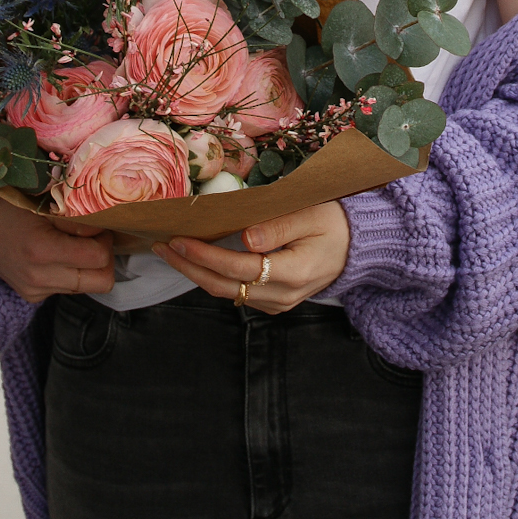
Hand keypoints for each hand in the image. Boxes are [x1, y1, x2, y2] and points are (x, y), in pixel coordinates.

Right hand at [0, 196, 115, 301]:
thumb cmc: (13, 209)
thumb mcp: (44, 203)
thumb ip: (76, 216)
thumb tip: (105, 225)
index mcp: (42, 250)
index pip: (98, 257)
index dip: (104, 238)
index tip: (96, 225)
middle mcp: (39, 277)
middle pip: (101, 281)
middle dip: (104, 258)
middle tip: (94, 239)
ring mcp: (36, 291)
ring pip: (88, 286)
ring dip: (88, 267)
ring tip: (74, 245)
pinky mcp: (34, 297)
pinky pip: (69, 289)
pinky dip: (71, 273)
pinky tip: (58, 256)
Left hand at [152, 198, 350, 312]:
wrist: (357, 248)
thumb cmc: (335, 224)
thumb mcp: (312, 215)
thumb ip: (280, 226)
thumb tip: (246, 237)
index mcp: (293, 273)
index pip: (238, 268)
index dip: (204, 255)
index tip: (178, 238)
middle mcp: (282, 295)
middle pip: (223, 286)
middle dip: (188, 266)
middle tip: (161, 245)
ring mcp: (277, 303)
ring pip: (226, 292)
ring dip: (195, 273)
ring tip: (170, 251)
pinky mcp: (273, 301)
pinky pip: (235, 292)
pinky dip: (212, 276)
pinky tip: (196, 260)